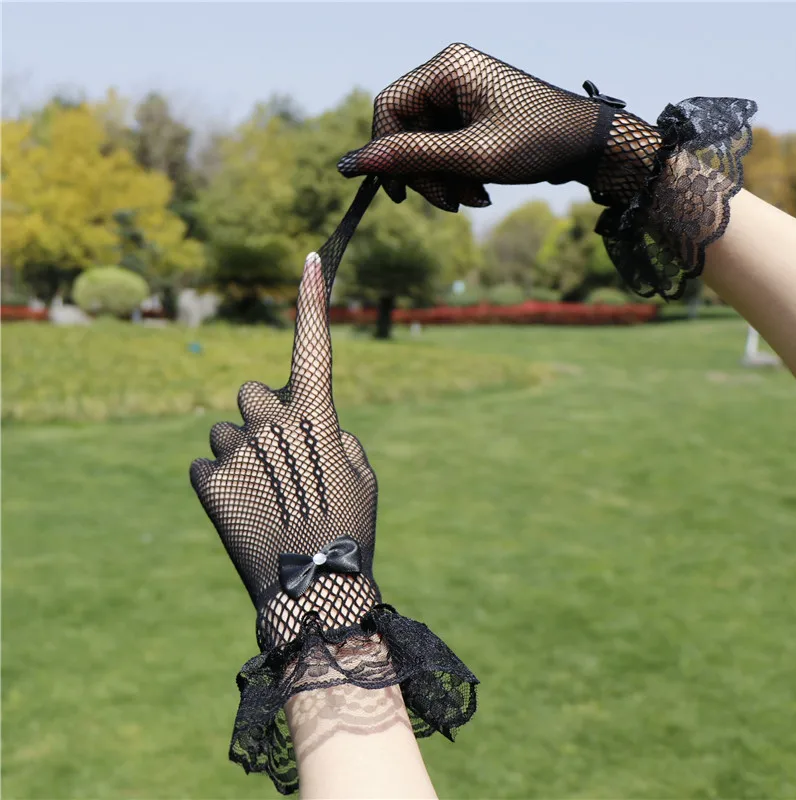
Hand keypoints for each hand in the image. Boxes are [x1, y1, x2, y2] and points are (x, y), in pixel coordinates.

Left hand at [190, 252, 379, 648]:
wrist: (312, 593)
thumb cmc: (348, 532)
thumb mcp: (363, 476)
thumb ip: (337, 434)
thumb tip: (310, 423)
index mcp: (317, 417)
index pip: (314, 345)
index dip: (312, 301)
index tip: (309, 259)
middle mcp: (273, 423)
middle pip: (251, 392)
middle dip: (261, 416)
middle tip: (277, 459)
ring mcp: (237, 452)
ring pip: (224, 432)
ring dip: (239, 455)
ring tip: (263, 498)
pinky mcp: (208, 483)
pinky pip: (206, 468)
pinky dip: (221, 485)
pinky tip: (242, 513)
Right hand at [337, 43, 660, 211]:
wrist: (585, 146)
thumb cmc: (536, 141)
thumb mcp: (470, 154)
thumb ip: (412, 156)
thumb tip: (356, 162)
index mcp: (447, 68)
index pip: (389, 107)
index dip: (386, 151)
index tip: (398, 192)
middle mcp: (449, 75)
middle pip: (405, 130)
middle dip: (422, 172)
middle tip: (447, 203)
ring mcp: (459, 96)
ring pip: (423, 146)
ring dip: (440, 179)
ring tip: (470, 198)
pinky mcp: (469, 115)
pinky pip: (442, 149)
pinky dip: (453, 175)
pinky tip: (475, 191)